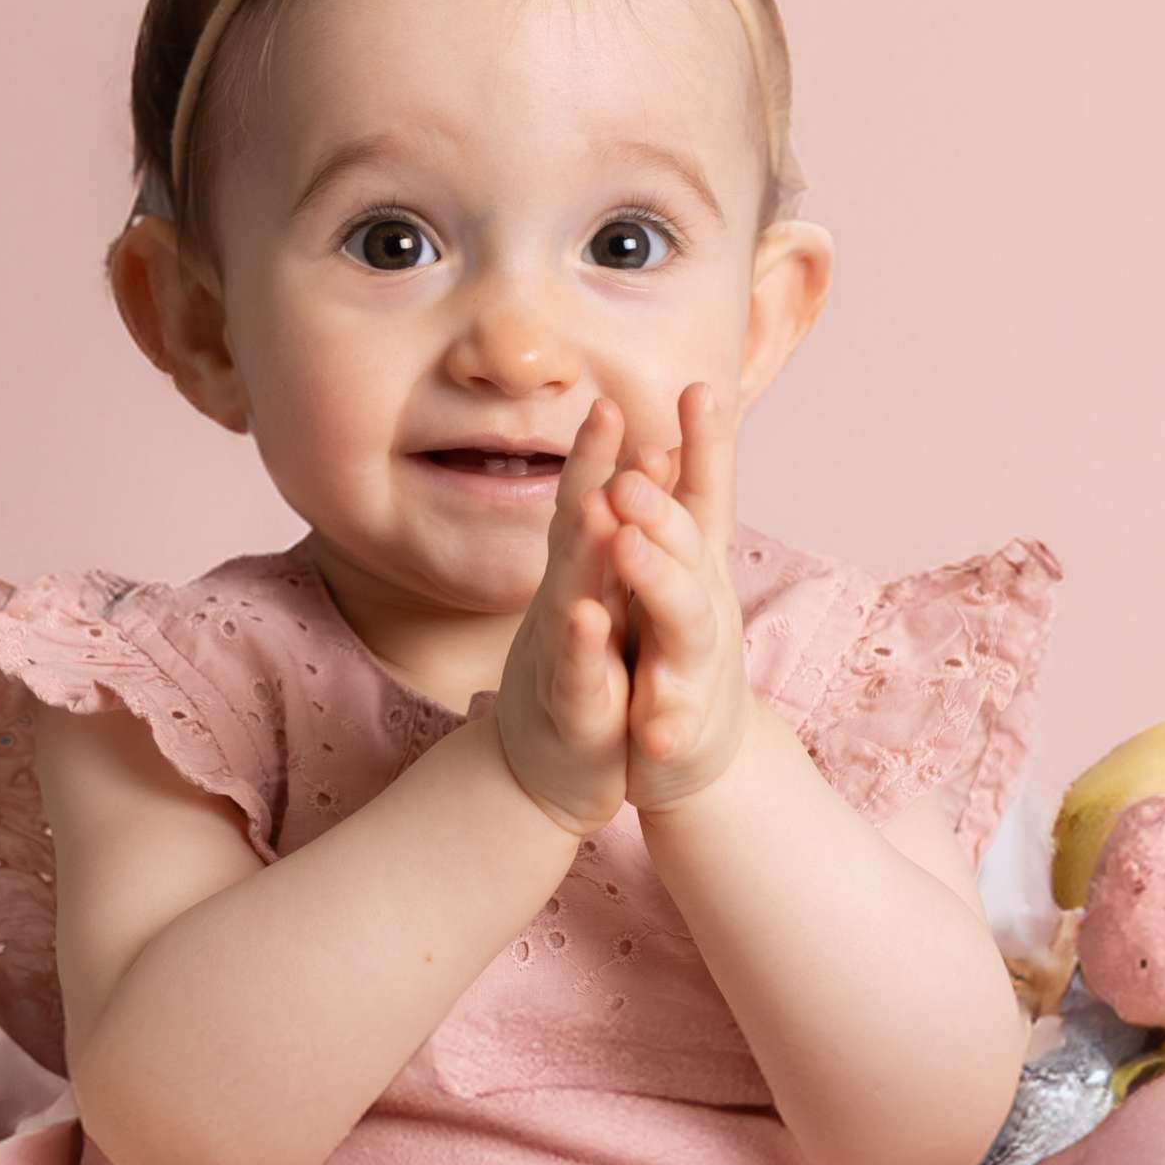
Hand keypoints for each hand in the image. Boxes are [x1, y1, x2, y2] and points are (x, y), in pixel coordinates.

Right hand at [486, 396, 633, 837]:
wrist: (545, 773)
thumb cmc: (581, 677)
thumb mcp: (594, 603)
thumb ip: (603, 539)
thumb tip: (618, 470)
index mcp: (584, 577)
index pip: (591, 499)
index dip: (602, 449)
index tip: (617, 391)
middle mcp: (567, 603)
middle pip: (577, 526)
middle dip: (592, 470)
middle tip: (606, 410)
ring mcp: (564, 655)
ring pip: (574, 593)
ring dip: (588, 550)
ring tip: (604, 505)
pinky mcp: (575, 711)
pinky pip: (577, 672)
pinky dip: (581, 644)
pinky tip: (587, 616)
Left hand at [607, 378, 750, 814]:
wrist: (698, 758)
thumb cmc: (674, 652)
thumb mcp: (676, 574)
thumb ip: (673, 513)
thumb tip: (663, 439)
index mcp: (694, 568)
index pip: (704, 496)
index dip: (706, 445)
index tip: (698, 388)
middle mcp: (702, 608)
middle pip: (690, 546)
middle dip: (662, 506)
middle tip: (631, 468)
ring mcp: (693, 670)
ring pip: (684, 624)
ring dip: (659, 583)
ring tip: (630, 546)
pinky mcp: (678, 731)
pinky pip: (674, 726)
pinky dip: (667, 723)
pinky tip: (655, 727)